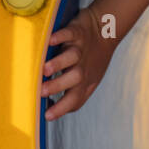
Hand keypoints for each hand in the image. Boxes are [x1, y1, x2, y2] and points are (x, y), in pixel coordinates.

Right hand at [41, 5, 114, 121]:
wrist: (107, 32)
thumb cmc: (91, 60)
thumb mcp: (87, 80)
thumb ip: (71, 92)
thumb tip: (47, 105)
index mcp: (85, 82)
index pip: (75, 99)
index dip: (62, 108)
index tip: (46, 116)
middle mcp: (83, 67)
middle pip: (74, 79)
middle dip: (58, 86)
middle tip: (41, 92)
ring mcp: (81, 49)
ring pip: (72, 56)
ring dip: (59, 63)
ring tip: (45, 69)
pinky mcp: (78, 32)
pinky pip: (70, 34)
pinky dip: (61, 37)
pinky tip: (50, 41)